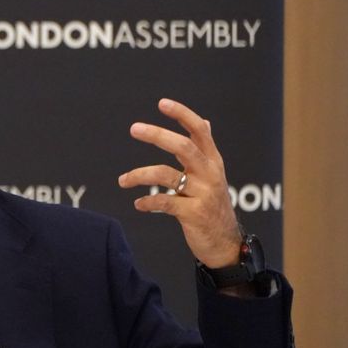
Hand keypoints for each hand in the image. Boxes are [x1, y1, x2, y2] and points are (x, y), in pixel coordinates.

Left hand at [117, 98, 240, 267]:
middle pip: (183, 147)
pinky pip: (164, 202)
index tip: (162, 103)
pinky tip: (138, 204)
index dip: (182, 115)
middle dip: (157, 135)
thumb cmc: (213, 206)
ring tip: (122, 181)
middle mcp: (210, 174)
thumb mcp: (214, 175)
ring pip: (167, 174)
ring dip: (139, 174)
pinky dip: (147, 201)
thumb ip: (205, 150)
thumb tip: (204, 121)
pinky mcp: (194, 214)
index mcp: (213, 161)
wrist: (225, 244)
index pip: (199, 131)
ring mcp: (203, 194)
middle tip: (134, 128)